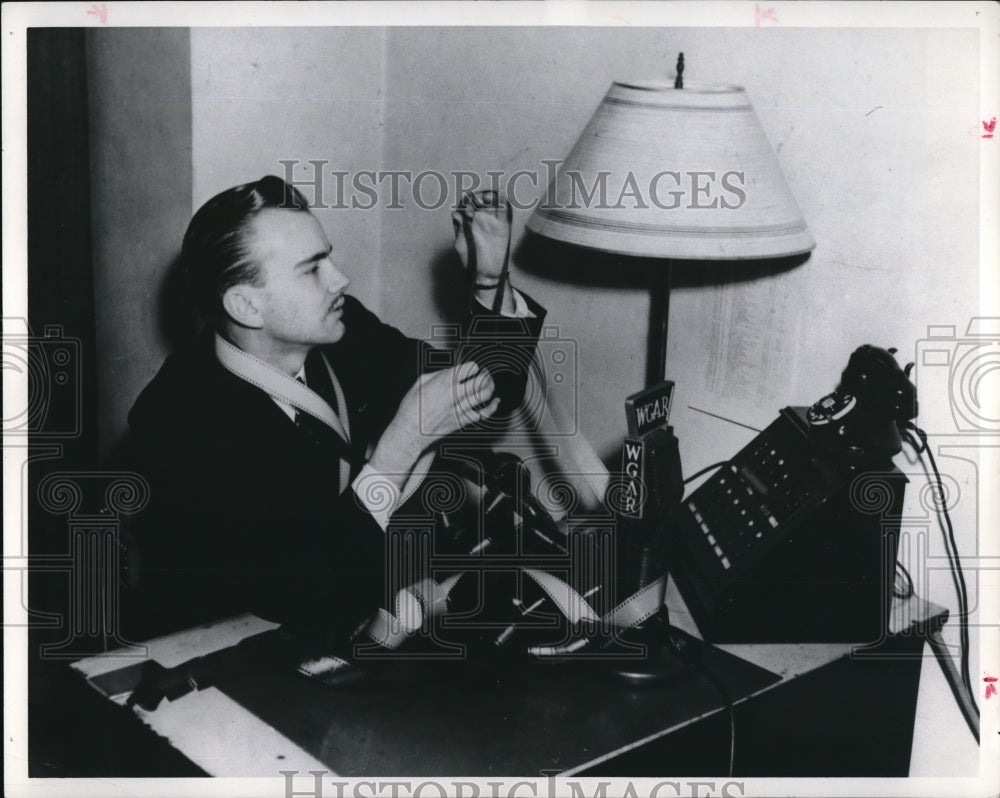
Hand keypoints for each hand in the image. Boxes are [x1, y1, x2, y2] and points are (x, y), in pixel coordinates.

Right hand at [369, 361, 498, 475]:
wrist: (410, 432)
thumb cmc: (412, 408)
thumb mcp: (420, 382)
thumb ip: (438, 374)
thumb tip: (451, 371)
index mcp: (444, 382)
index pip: (470, 368)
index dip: (472, 366)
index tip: (470, 368)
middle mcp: (454, 395)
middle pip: (481, 381)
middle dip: (485, 375)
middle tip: (484, 374)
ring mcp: (460, 409)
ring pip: (485, 395)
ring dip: (490, 387)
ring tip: (488, 384)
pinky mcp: (463, 421)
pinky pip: (483, 413)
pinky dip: (492, 407)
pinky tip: (495, 402)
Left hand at [451, 190, 511, 284]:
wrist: (486, 273)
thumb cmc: (471, 261)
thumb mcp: (460, 246)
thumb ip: (459, 230)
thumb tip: (458, 214)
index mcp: (466, 222)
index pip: (464, 205)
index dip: (465, 205)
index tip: (469, 215)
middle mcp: (478, 219)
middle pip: (477, 199)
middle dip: (476, 197)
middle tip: (477, 204)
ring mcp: (491, 221)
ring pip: (490, 201)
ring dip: (488, 195)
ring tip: (487, 198)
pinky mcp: (503, 225)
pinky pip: (504, 210)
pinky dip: (503, 200)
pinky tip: (501, 194)